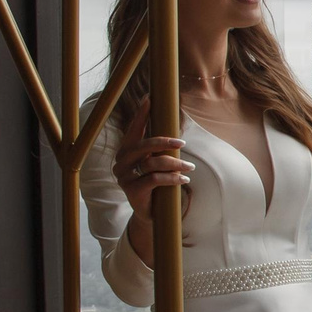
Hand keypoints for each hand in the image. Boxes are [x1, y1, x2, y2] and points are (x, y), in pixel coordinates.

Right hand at [115, 110, 193, 224]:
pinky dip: (173, 178)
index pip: (134, 130)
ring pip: (153, 163)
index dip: (141, 114)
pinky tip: (184, 179)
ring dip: (175, 163)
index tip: (149, 98)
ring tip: (189, 166)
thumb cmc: (155, 184)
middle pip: (143, 145)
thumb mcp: (156, 164)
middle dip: (165, 142)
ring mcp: (124, 176)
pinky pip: (155, 179)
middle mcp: (121, 161)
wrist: (149, 213)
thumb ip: (158, 150)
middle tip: (182, 142)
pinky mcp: (132, 190)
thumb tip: (174, 132)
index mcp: (126, 151)